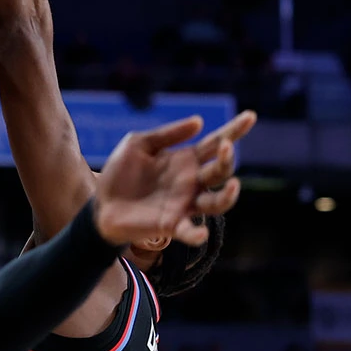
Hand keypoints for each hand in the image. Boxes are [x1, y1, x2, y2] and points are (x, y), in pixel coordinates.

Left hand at [94, 111, 255, 245]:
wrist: (100, 203)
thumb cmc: (120, 172)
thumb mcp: (139, 143)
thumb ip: (168, 133)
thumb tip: (200, 121)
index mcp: (185, 160)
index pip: (215, 143)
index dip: (233, 130)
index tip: (251, 116)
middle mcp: (190, 183)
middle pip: (220, 171)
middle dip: (227, 159)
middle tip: (224, 146)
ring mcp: (183, 204)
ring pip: (216, 203)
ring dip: (227, 196)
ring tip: (233, 185)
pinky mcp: (170, 225)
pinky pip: (188, 231)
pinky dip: (195, 234)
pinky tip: (199, 233)